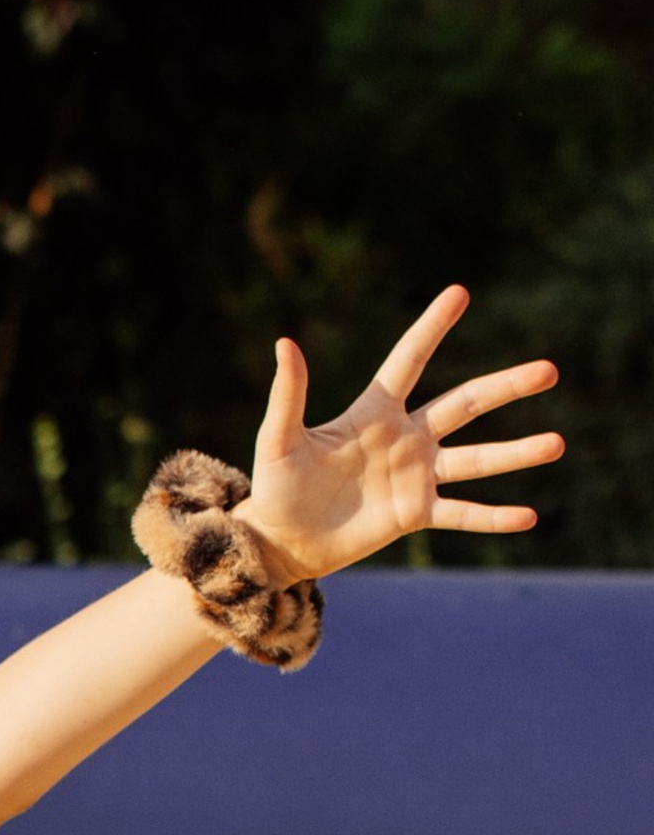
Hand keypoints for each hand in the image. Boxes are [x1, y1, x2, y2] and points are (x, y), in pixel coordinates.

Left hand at [238, 287, 562, 584]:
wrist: (279, 542)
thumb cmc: (276, 488)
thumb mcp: (279, 441)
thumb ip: (289, 395)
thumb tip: (285, 343)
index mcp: (374, 413)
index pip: (410, 361)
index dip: (432, 328)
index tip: (459, 293)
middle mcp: (405, 438)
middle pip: (465, 404)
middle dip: (506, 387)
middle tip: (549, 370)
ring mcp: (414, 476)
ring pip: (475, 460)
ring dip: (516, 453)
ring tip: (558, 443)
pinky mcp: (414, 513)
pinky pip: (461, 513)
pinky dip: (492, 516)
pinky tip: (528, 517)